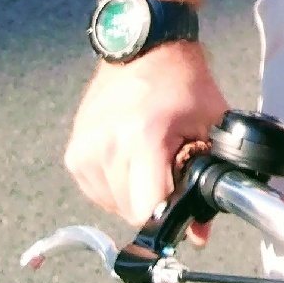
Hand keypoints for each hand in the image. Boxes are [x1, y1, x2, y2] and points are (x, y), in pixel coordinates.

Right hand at [65, 43, 228, 245]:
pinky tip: (130, 158)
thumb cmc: (182, 83)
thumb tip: (199, 235)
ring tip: (149, 159)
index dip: (169, 218)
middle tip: (170, 171)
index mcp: (142, 140)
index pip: (147, 211)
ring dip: (133, 194)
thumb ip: (210, 179)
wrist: (144, 48)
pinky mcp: (73, 152)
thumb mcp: (210, 126)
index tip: (183, 209)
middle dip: (154, 202)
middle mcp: (106, 146)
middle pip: (130, 212)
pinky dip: (115, 185)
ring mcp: (84, 149)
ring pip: (112, 205)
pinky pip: (96, 191)